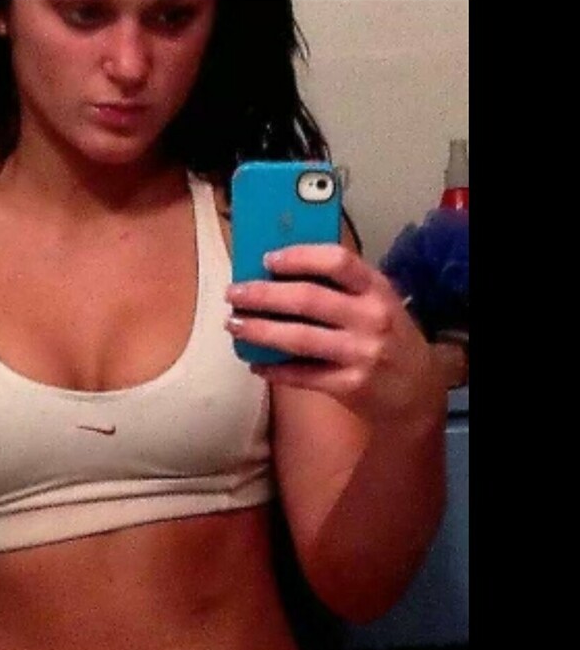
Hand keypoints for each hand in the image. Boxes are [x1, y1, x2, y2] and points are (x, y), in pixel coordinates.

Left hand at [226, 243, 443, 426]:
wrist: (417, 392)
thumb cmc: (388, 339)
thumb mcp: (377, 303)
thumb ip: (341, 288)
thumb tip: (278, 273)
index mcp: (376, 290)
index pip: (337, 261)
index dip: (299, 257)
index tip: (267, 259)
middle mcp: (371, 318)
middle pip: (308, 299)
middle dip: (263, 295)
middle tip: (233, 293)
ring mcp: (361, 354)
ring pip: (299, 338)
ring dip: (259, 330)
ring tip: (233, 324)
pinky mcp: (350, 386)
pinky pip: (301, 375)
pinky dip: (273, 369)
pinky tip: (254, 362)